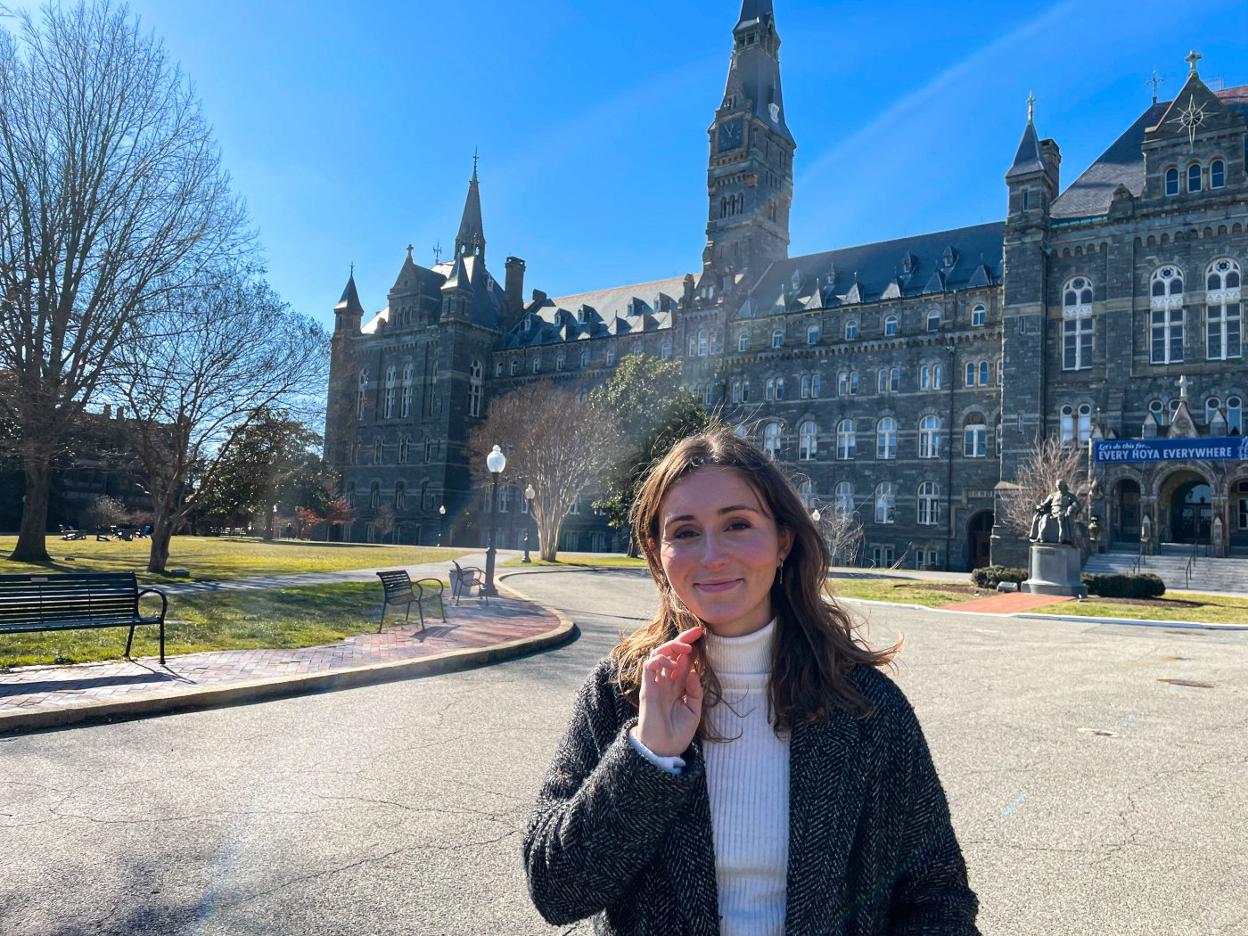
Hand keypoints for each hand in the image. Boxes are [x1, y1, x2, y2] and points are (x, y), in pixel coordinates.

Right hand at [635, 625, 704, 757]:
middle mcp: (665, 681)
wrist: (664, 749)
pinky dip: (659, 659)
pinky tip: (670, 664)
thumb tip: (693, 672)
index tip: (702, 634)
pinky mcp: (647, 688)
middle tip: (696, 631)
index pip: (682, 660)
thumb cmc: (678, 732)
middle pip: (670, 653)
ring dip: (671, 647)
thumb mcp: (694, 711)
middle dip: (682, 639)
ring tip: (684, 649)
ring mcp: (655, 684)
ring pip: (658, 654)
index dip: (690, 646)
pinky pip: (649, 666)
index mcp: (677, 685)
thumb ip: (695, 692)